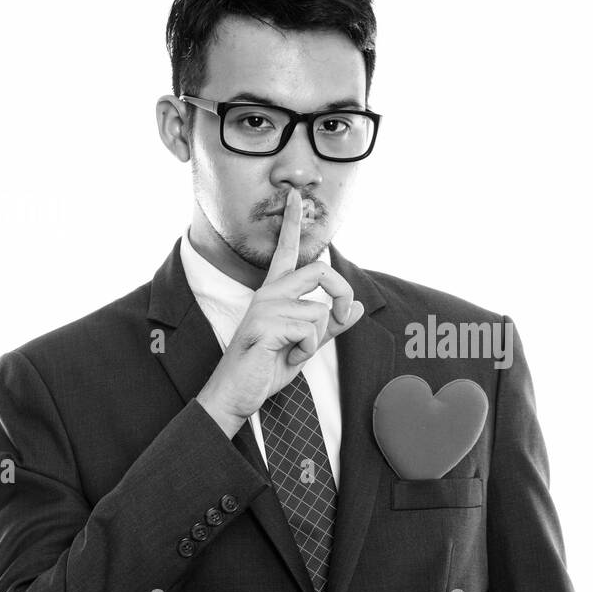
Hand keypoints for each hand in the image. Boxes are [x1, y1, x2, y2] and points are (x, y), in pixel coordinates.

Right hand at [196, 187, 363, 436]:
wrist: (237, 394)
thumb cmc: (266, 368)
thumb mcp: (304, 345)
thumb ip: (330, 326)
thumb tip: (356, 308)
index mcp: (274, 293)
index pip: (285, 251)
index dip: (292, 222)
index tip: (296, 196)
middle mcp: (269, 294)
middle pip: (320, 270)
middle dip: (341, 292)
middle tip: (342, 315)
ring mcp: (266, 307)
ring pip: (319, 312)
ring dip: (315, 341)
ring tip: (292, 353)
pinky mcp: (265, 324)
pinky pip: (310, 330)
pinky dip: (307, 351)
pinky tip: (286, 358)